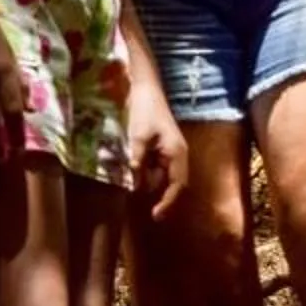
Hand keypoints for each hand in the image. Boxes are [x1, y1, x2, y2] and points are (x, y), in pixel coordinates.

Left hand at [124, 80, 187, 208]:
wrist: (145, 89)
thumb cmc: (144, 110)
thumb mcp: (138, 136)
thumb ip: (137, 160)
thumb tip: (135, 184)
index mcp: (177, 153)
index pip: (177, 185)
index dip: (168, 202)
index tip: (156, 216)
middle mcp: (177, 156)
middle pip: (168, 184)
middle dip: (152, 190)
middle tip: (133, 191)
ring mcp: (169, 153)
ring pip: (158, 177)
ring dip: (144, 179)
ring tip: (128, 170)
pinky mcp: (161, 149)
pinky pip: (153, 167)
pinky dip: (142, 170)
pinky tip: (131, 164)